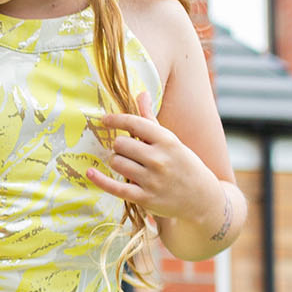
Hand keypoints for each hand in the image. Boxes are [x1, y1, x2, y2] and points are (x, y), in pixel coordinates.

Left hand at [92, 112, 232, 230]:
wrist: (201, 198)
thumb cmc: (183, 164)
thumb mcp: (171, 140)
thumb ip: (151, 119)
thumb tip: (141, 93)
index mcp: (167, 140)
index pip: (134, 123)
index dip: (115, 120)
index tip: (104, 120)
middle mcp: (159, 159)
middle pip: (120, 144)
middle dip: (119, 146)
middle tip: (127, 152)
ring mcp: (151, 180)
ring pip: (116, 162)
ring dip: (117, 162)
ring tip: (128, 165)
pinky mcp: (144, 198)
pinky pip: (114, 187)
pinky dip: (99, 179)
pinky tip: (90, 172)